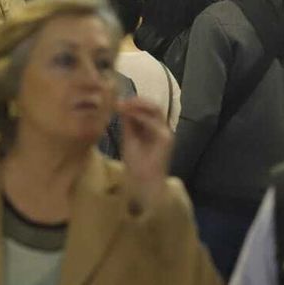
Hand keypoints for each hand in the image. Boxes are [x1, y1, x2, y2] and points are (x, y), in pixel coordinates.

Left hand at [116, 98, 172, 214]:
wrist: (144, 184)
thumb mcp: (129, 139)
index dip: (133, 102)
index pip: (146, 109)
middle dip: (137, 101)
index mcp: (154, 128)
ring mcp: (166, 132)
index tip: (117, 101)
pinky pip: (154, 122)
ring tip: (123, 105)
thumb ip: (128, 123)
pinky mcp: (166, 138)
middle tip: (120, 101)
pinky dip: (141, 116)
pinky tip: (129, 114)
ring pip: (156, 109)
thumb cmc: (136, 165)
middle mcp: (162, 128)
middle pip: (153, 106)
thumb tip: (122, 106)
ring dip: (139, 105)